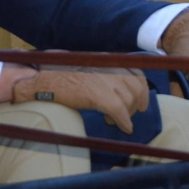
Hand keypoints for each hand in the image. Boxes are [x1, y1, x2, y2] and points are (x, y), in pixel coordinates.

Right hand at [11, 65, 149, 133]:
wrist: (46, 78)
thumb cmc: (61, 74)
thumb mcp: (89, 68)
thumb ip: (105, 74)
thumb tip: (118, 89)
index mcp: (109, 61)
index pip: (136, 73)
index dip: (141, 89)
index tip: (141, 101)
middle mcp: (112, 69)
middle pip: (137, 88)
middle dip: (136, 104)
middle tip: (129, 115)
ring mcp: (108, 82)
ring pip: (129, 102)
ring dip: (126, 115)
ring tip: (113, 120)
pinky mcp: (101, 96)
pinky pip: (121, 112)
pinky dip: (124, 122)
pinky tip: (123, 128)